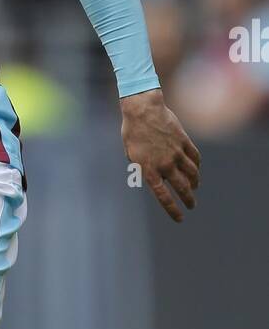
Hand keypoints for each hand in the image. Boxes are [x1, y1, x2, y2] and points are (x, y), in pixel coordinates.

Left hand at [121, 89, 200, 222]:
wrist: (143, 110)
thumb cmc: (132, 132)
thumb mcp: (131, 154)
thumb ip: (142, 169)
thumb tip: (152, 180)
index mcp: (149, 170)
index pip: (163, 196)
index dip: (172, 209)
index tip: (180, 218)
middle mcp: (165, 164)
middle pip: (181, 188)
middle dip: (188, 200)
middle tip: (191, 206)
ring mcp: (176, 153)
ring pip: (192, 174)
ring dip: (194, 184)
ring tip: (195, 188)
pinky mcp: (184, 142)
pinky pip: (195, 158)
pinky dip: (197, 166)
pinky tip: (196, 170)